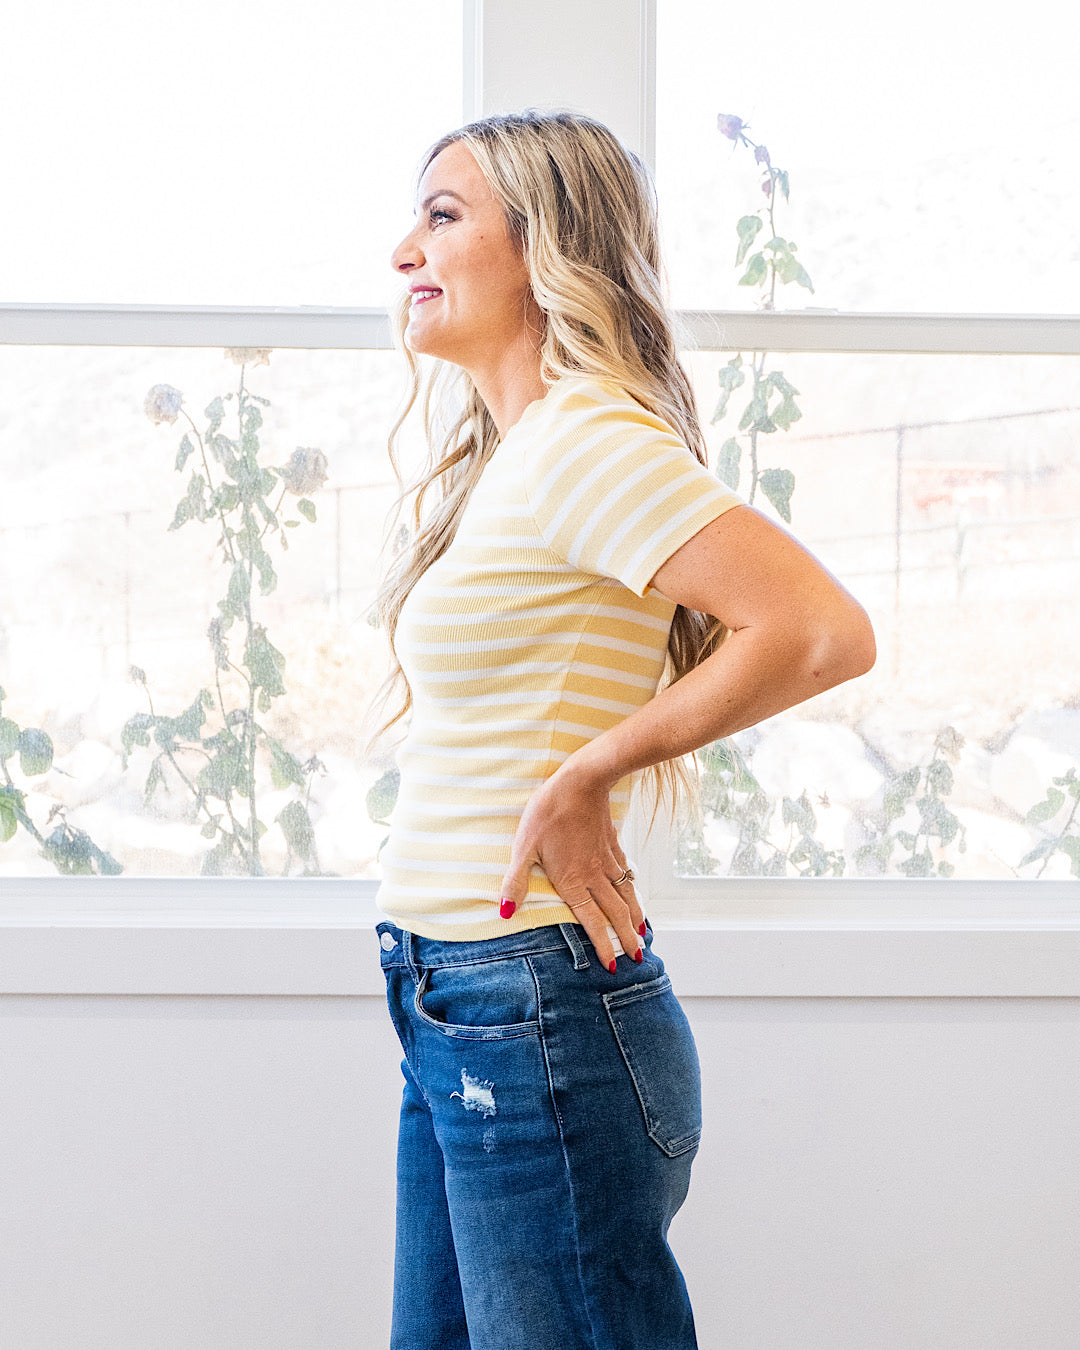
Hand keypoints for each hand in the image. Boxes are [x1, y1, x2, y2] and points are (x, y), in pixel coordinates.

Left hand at [498, 765, 644, 969]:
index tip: (612, 964)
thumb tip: (505, 911)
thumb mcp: (524, 846)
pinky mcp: (613, 844)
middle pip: (615, 913)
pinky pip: (626, 874)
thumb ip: (516, 880)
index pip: (591, 921)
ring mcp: (607, 860)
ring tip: (641, 933)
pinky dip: (633, 889)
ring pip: (625, 895)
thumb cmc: (549, 812)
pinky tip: (634, 893)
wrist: (582, 781)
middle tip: (637, 957)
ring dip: (634, 916)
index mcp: (573, 880)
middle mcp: (595, 875)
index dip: (602, 944)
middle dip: (626, 937)